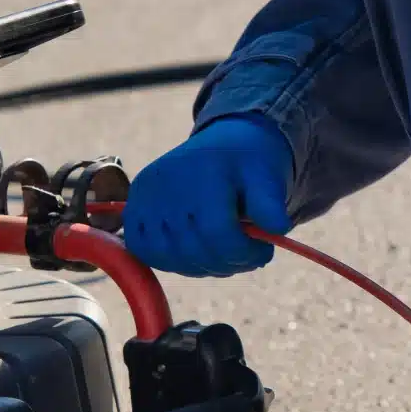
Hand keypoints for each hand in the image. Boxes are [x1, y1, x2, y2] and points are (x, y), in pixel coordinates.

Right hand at [121, 118, 292, 276]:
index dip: (244, 253)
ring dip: (201, 266)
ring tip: (223, 252)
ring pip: (170, 258)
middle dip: (228, 263)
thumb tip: (278, 228)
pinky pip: (145, 251)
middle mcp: (166, 184)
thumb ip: (270, 202)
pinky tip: (195, 250)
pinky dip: (171, 260)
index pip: (218, 233)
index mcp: (202, 172)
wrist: (223, 145)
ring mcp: (144, 197)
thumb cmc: (247, 164)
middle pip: (194, 251)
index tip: (264, 252)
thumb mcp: (267, 175)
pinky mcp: (133, 209)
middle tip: (247, 256)